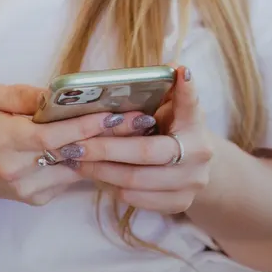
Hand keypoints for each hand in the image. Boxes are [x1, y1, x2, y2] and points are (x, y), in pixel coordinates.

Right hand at [0, 83, 147, 210]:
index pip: (50, 138)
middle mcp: (15, 170)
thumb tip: (53, 94)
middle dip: (108, 137)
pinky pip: (69, 178)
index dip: (84, 127)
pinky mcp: (35, 199)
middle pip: (70, 154)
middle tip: (142, 120)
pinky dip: (86, 161)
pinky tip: (104, 146)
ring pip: (75, 169)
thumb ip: (17, 96)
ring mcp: (27, 189)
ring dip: (103, 151)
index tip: (114, 112)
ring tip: (133, 130)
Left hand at [66, 67, 214, 214]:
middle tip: (73, 145)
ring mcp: (191, 183)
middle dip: (104, 149)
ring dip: (100, 171)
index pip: (190, 104)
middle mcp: (198, 155)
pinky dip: (110, 187)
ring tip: (75, 161)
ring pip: (135, 181)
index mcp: (196, 125)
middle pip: (145, 153)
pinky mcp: (179, 204)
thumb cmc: (171, 130)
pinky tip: (94, 175)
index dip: (186, 90)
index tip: (180, 71)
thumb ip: (168, 91)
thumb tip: (173, 67)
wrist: (193, 167)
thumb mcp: (171, 108)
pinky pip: (135, 198)